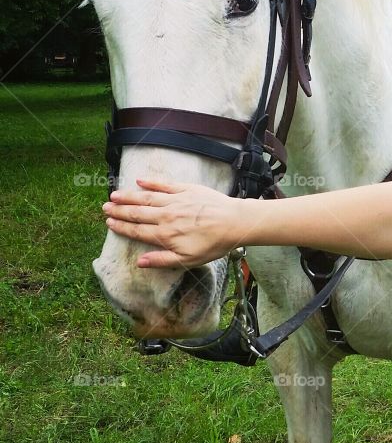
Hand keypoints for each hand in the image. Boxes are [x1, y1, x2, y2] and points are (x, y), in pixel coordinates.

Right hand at [101, 178, 246, 268]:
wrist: (235, 222)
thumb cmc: (214, 244)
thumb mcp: (188, 260)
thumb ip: (162, 260)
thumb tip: (139, 262)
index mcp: (165, 235)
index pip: (137, 230)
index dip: (121, 227)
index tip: (109, 223)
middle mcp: (166, 216)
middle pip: (138, 213)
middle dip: (119, 211)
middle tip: (105, 208)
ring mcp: (176, 201)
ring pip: (146, 198)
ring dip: (129, 196)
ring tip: (114, 195)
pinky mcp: (187, 189)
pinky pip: (165, 185)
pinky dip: (151, 182)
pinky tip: (140, 180)